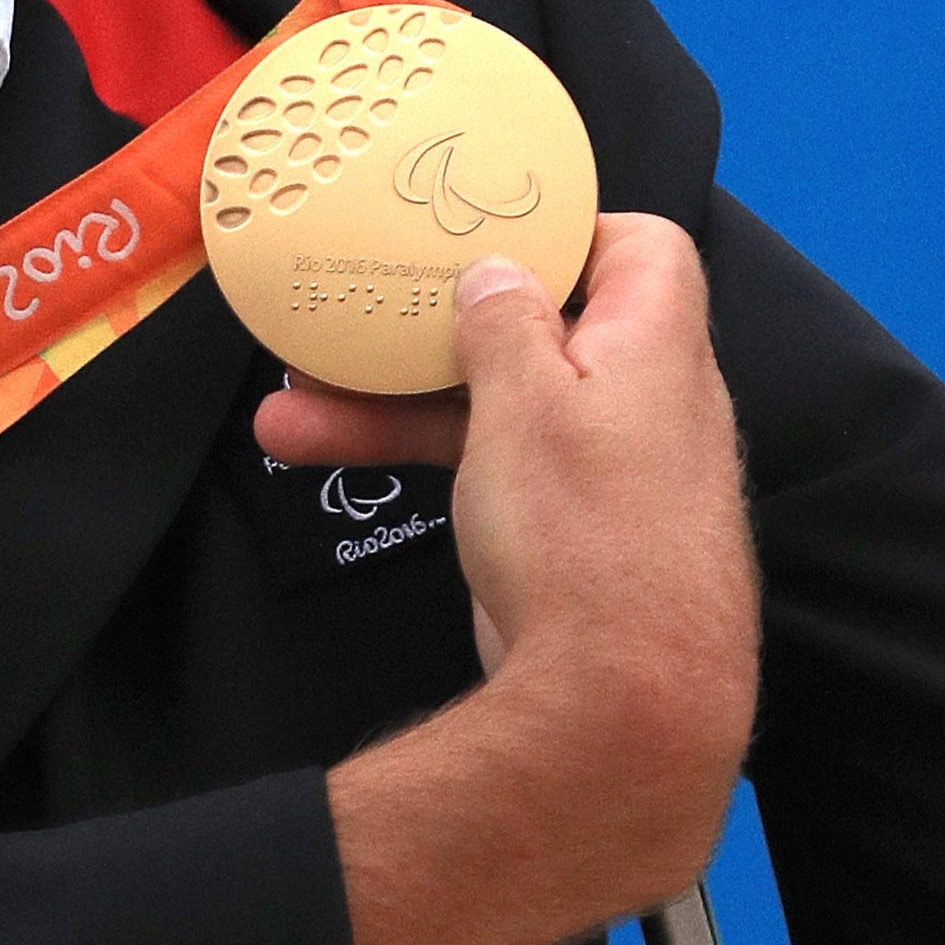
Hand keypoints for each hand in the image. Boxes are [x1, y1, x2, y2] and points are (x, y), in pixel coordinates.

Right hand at [310, 214, 759, 944]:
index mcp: (656, 346)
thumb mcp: (528, 399)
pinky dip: (417, 457)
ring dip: (394, 399)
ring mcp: (604, 474)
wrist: (617, 717)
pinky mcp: (566, 536)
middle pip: (538, 327)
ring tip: (288, 407)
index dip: (566, 227)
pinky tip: (324, 453)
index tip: (481, 232)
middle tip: (353, 315)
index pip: (639, 247)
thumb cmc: (585, 536)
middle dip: (433, 325)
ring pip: (495, 404)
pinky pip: (487, 467)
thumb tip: (499, 272)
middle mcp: (643, 403)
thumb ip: (506, 319)